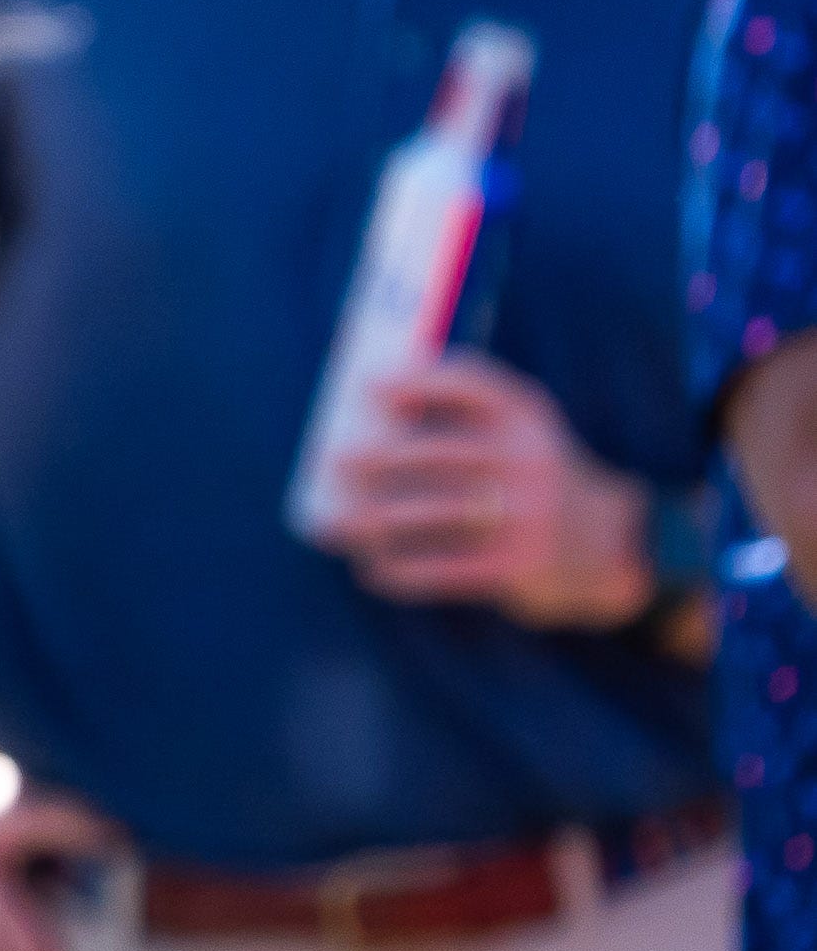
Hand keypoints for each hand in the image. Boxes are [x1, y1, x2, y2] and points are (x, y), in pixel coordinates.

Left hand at [314, 349, 651, 627]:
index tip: (368, 386)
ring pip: (432, 513)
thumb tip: (361, 429)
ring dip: (375, 520)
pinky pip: (445, 569)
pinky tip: (371, 570)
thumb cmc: (538, 483)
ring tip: (339, 523)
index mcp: (528, 418)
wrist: (618, 547)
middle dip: (378, 459)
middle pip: (439, 452)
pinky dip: (401, 571)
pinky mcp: (521, 565)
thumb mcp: (523, 437)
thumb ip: (465, 420)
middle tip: (333, 461)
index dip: (418, 380)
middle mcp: (531, 459)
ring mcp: (529, 514)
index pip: (474, 383)